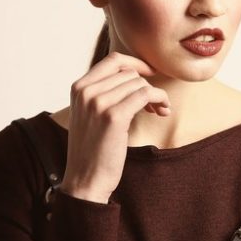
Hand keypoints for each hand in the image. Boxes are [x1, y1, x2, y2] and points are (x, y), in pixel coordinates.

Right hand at [59, 51, 170, 203]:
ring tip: (158, 109)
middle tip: (155, 103)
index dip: (136, 63)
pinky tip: (162, 111)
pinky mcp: (114, 116)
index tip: (150, 74)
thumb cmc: (92, 149)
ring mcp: (98, 102)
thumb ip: (103, 93)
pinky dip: (160, 98)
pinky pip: (145, 94)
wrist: (85, 180)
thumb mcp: (90, 114)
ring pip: (139, 83)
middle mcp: (86, 91)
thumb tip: (134, 76)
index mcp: (79, 88)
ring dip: (156, 94)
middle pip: (129, 72)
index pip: (113, 60)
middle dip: (147, 84)